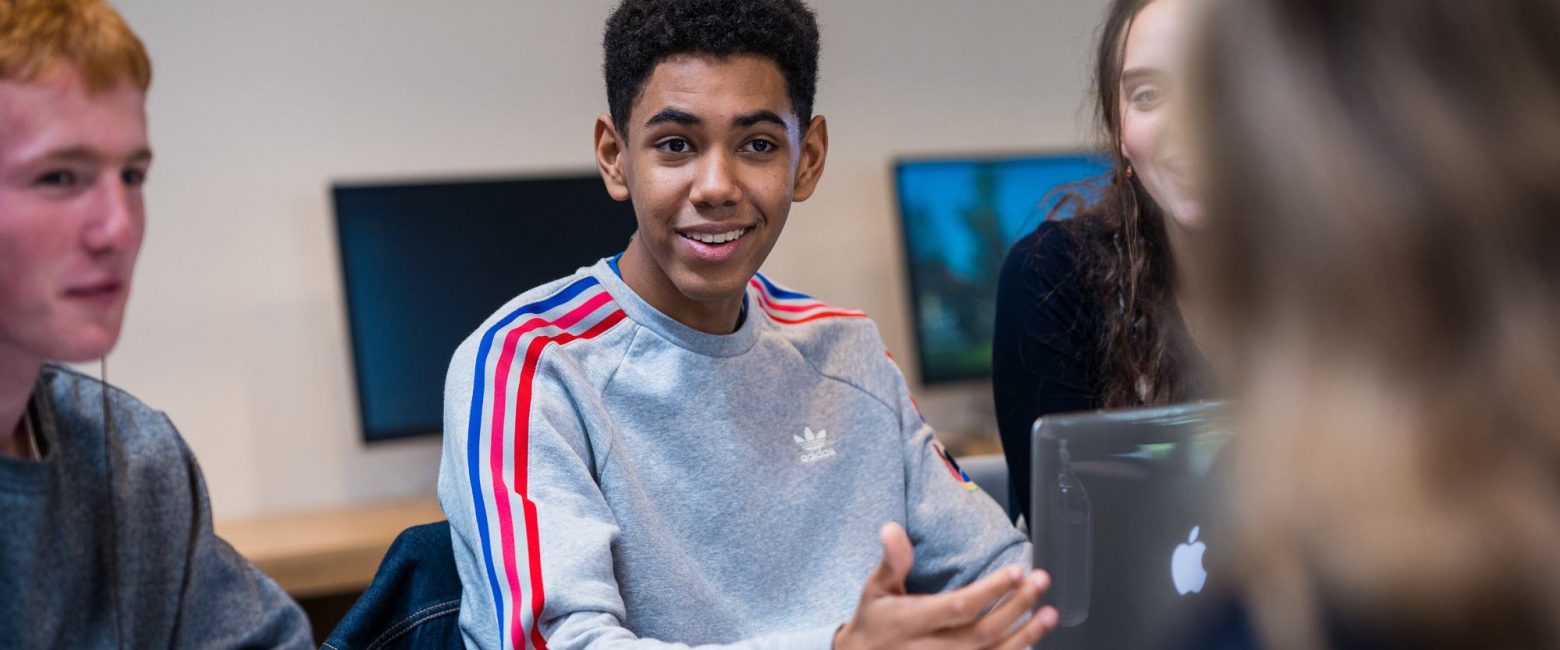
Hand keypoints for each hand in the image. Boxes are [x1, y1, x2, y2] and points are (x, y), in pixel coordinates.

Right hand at [833, 523, 1059, 649]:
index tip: (1016, 571)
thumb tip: (893, 528)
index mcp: (912, 622)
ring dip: (1025, 635)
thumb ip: (891, 562)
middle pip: (982, 632)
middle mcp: (931, 649)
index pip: (958, 607)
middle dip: (1016, 607)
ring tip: (1050, 614)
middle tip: (1040, 581)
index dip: (989, 592)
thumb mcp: (875, 590)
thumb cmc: (874, 622)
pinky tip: (1032, 640)